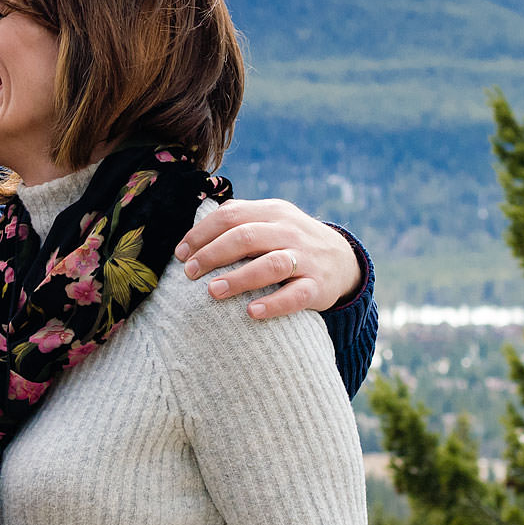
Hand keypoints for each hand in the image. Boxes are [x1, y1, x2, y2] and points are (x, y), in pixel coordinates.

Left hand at [174, 197, 360, 317]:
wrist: (343, 260)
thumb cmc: (290, 242)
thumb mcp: (270, 220)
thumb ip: (239, 220)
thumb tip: (192, 234)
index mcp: (272, 211)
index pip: (231, 216)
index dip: (201, 234)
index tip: (181, 255)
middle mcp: (289, 231)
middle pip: (246, 236)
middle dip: (213, 254)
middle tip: (190, 273)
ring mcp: (305, 259)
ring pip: (271, 264)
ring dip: (239, 278)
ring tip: (213, 291)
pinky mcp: (318, 286)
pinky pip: (296, 295)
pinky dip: (273, 304)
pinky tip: (252, 313)